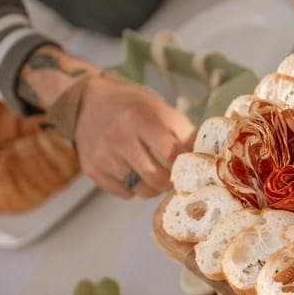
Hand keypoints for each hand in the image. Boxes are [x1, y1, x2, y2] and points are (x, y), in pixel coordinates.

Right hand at [75, 76, 194, 198]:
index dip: (185, 165)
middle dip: (170, 183)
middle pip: (155, 177)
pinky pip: (122, 193)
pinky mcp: (91, 169)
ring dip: (153, 188)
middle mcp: (118, 138)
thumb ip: (184, 132)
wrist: (88, 101)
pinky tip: (135, 175)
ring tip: (156, 176)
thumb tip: (204, 157)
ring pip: (139, 189)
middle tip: (176, 180)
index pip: (171, 153)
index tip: (190, 168)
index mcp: (139, 119)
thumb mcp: (161, 109)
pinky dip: (134, 189)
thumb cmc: (132, 106)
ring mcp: (102, 155)